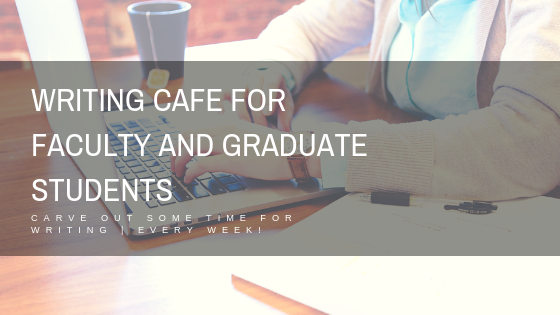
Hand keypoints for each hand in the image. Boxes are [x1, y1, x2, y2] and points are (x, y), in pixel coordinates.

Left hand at [170, 121, 320, 183]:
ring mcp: (227, 143)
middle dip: (175, 152)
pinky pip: (201, 163)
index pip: (194, 129)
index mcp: (228, 123)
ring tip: (178, 173)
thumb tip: (217, 148)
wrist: (293, 153)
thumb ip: (232, 138)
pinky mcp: (231, 158)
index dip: (180, 143)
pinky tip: (189, 179)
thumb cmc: (275, 149)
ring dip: (179, 161)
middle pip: (187, 136)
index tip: (178, 154)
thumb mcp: (250, 136)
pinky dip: (190, 172)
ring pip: (190, 147)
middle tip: (173, 165)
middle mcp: (225, 129)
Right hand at [221, 67, 294, 131]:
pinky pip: (220, 92)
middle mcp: (256, 75)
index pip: (270, 84)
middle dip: (257, 114)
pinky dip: (218, 102)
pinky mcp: (229, 87)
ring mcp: (241, 80)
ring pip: (238, 93)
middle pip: (254, 94)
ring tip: (247, 126)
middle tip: (261, 128)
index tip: (267, 112)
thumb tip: (284, 132)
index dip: (268, 98)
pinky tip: (221, 114)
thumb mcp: (285, 103)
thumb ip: (286, 116)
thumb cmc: (276, 97)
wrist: (264, 86)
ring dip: (242, 112)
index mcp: (273, 76)